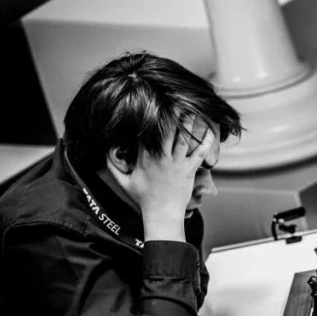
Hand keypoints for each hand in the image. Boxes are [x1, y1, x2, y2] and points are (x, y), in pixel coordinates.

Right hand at [109, 115, 214, 240]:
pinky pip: (199, 153)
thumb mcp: (124, 182)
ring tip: (193, 109)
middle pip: (168, 132)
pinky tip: (210, 131)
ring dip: (189, 124)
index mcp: (146, 158)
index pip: (148, 134)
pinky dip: (206, 142)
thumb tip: (106, 152)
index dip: (151, 119)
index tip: (155, 105)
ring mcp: (177, 163)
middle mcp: (162, 158)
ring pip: (184, 139)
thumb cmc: (143, 198)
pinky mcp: (189, 170)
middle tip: (177, 101)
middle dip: (173, 116)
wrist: (162, 214)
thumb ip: (113, 167)